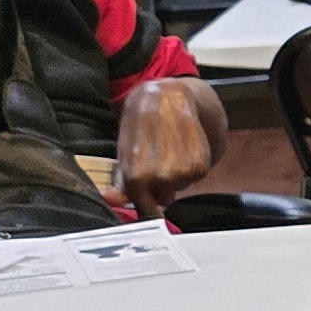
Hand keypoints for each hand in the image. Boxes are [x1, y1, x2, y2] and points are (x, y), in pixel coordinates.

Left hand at [115, 77, 226, 213]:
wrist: (167, 96)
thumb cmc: (141, 122)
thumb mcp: (125, 152)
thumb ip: (121, 183)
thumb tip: (109, 200)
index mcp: (136, 179)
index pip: (146, 214)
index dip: (148, 208)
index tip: (150, 202)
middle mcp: (160, 179)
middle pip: (164, 200)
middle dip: (162, 187)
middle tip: (159, 160)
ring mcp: (182, 173)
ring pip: (181, 187)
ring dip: (178, 174)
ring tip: (171, 149)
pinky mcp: (200, 166)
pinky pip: (196, 177)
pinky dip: (193, 166)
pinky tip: (185, 146)